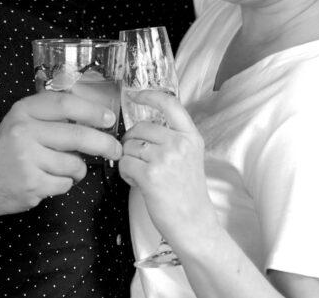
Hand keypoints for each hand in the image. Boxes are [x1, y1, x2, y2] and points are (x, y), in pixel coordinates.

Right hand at [0, 91, 121, 216]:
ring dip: (77, 170)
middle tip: (115, 150)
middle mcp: (23, 131)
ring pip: (74, 164)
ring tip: (61, 168)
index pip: (65, 104)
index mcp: (24, 111)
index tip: (109, 119)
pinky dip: (64, 184)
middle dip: (103, 144)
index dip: (92, 111)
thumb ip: (52, 116)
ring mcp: (26, 159)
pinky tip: (48, 180)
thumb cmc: (9, 150)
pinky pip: (66, 184)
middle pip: (78, 136)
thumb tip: (96, 117)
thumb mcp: (23, 122)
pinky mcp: (31, 184)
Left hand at [119, 91, 216, 243]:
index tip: (134, 95)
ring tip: (142, 175)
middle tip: (138, 158)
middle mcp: (179, 143)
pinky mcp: (150, 175)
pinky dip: (126, 174)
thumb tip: (141, 128)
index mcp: (191, 136)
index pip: (169, 103)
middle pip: (140, 127)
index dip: (149, 95)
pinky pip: (124, 163)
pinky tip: (138, 183)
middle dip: (131, 141)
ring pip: (129, 146)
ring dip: (129, 160)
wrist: (194, 224)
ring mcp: (165, 158)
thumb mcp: (189, 157)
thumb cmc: (188, 194)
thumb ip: (171, 138)